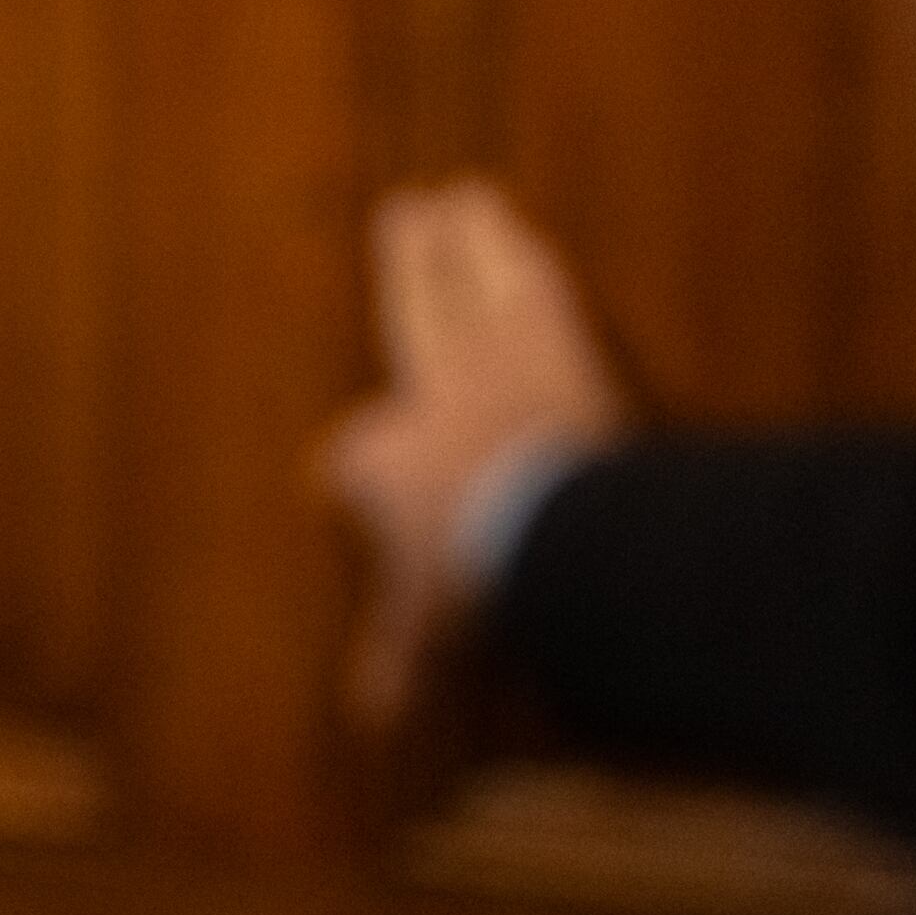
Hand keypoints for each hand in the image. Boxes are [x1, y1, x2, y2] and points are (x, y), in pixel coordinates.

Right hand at [322, 178, 624, 727]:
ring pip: (465, 286)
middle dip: (404, 275)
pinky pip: (530, 286)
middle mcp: (426, 395)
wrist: (559, 533)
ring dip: (461, 243)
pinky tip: (522, 230)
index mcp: (379, 462)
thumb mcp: (432, 631)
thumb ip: (400, 660)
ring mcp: (490, 359)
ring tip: (457, 198)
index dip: (363, 471)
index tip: (361, 479)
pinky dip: (523, 260)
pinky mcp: (552, 340)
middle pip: (408, 317)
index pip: (356, 455)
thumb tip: (368, 716)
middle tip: (400, 215)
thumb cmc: (482, 581)